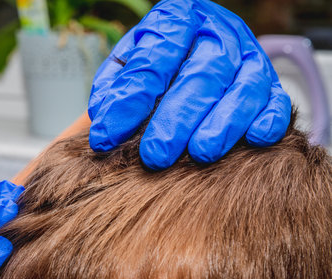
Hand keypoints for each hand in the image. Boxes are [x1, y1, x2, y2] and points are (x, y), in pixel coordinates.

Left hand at [88, 0, 290, 168]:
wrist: (200, 44)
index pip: (152, 60)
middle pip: (201, 73)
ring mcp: (249, 56)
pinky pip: (278, 101)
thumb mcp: (127, 64)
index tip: (107, 138)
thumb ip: (114, 89)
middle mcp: (218, 32)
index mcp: (177, 19)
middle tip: (154, 156)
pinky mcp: (271, 83)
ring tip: (200, 154)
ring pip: (243, 88)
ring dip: (223, 123)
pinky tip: (253, 140)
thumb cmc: (158, 62)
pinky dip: (268, 120)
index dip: (129, 101)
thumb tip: (104, 125)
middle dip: (176, 118)